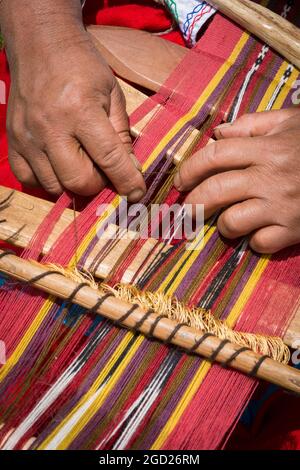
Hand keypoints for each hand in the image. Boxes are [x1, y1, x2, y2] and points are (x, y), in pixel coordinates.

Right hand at [2, 0, 145, 199]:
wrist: (40, 43)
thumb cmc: (82, 66)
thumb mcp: (112, 94)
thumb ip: (122, 134)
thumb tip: (131, 171)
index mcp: (81, 110)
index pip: (109, 159)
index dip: (128, 182)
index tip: (138, 193)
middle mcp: (51, 127)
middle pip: (78, 181)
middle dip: (98, 184)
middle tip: (103, 169)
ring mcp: (27, 136)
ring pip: (54, 186)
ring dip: (73, 183)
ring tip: (80, 162)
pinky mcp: (13, 140)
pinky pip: (29, 179)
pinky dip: (47, 180)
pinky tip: (57, 164)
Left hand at [174, 107, 299, 252]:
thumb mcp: (290, 122)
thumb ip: (252, 123)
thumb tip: (218, 133)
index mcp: (267, 148)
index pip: (214, 156)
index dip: (190, 169)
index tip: (179, 181)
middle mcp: (270, 177)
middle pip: (215, 190)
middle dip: (192, 202)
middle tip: (186, 209)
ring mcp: (281, 206)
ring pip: (232, 222)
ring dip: (223, 224)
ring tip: (226, 222)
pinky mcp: (294, 229)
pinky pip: (260, 244)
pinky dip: (254, 242)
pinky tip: (258, 234)